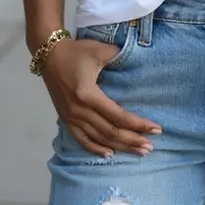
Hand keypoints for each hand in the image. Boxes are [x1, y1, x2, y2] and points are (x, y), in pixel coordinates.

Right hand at [41, 38, 161, 157]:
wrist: (48, 55)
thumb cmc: (76, 51)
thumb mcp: (99, 50)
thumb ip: (119, 55)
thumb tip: (137, 60)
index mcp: (89, 94)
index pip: (118, 115)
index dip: (138, 124)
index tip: (156, 129)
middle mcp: (80, 110)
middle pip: (110, 132)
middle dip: (132, 140)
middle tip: (150, 147)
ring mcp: (71, 117)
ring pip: (99, 138)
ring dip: (120, 147)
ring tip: (138, 151)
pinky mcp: (66, 119)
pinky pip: (81, 139)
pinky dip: (95, 148)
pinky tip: (110, 154)